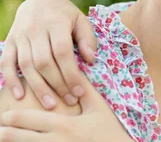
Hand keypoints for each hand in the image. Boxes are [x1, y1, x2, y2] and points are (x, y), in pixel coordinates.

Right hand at [0, 0, 97, 108]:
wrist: (40, 0)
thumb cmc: (66, 15)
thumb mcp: (81, 20)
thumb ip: (88, 38)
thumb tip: (90, 60)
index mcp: (56, 23)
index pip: (63, 52)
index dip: (71, 73)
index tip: (79, 91)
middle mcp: (36, 29)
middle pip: (44, 61)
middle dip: (57, 84)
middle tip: (69, 101)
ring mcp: (20, 36)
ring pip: (26, 65)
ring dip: (38, 87)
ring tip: (50, 105)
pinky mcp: (9, 41)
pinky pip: (6, 62)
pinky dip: (11, 80)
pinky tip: (19, 96)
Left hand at [0, 76, 132, 141]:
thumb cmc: (110, 130)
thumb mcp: (99, 107)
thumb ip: (84, 87)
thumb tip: (74, 65)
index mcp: (63, 125)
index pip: (25, 119)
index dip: (10, 116)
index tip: (5, 113)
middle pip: (13, 137)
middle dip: (3, 131)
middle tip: (1, 127)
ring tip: (8, 136)